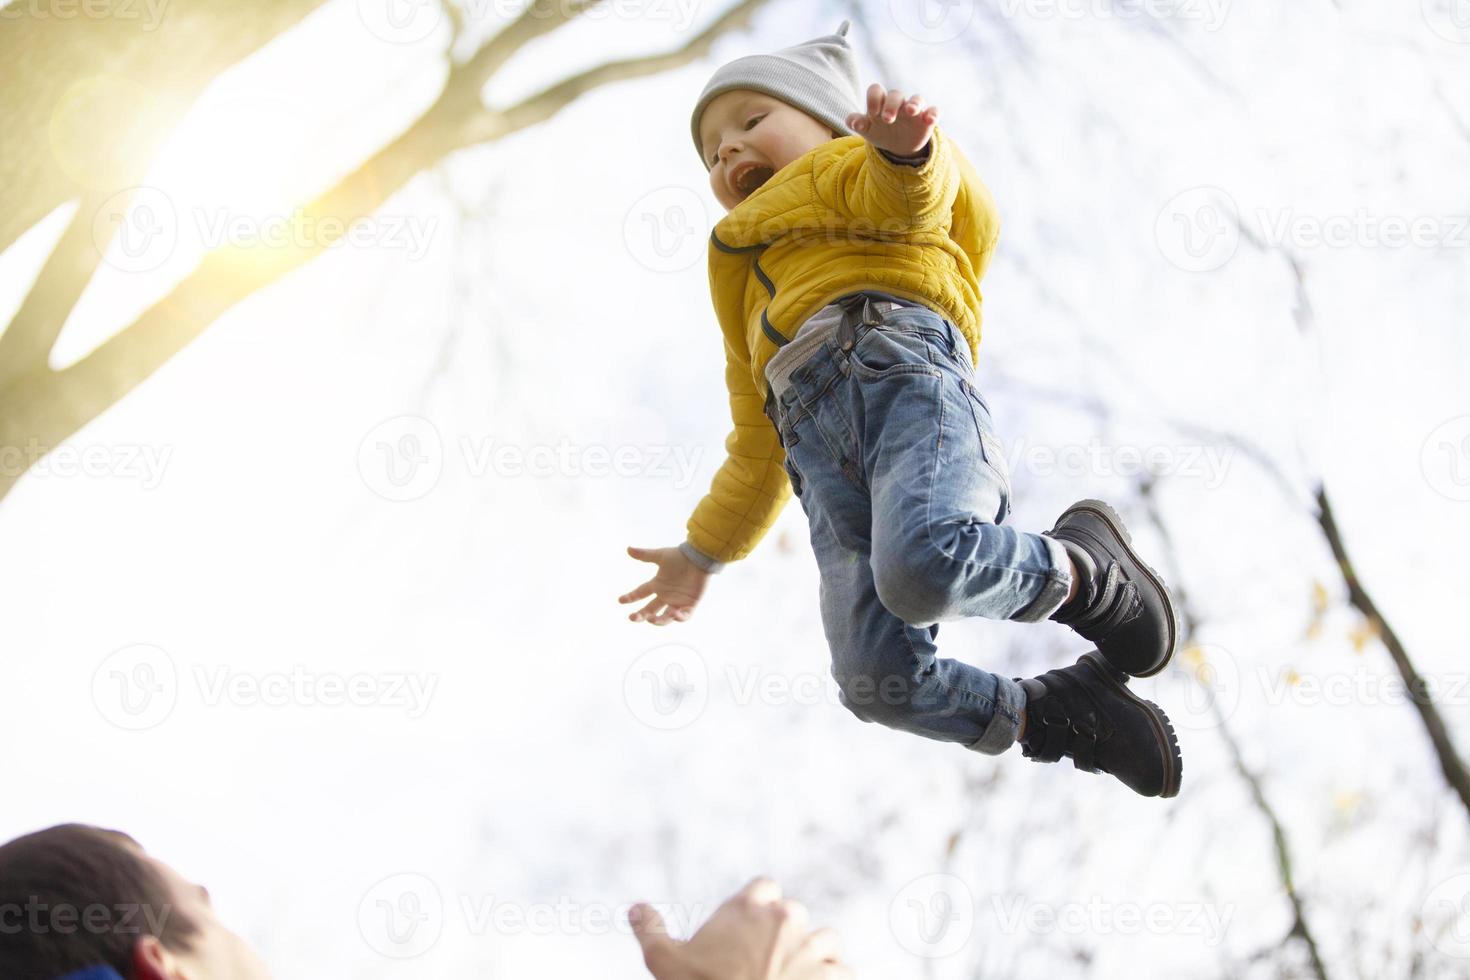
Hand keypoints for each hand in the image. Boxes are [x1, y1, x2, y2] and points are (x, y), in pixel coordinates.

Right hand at [620, 545, 707, 624]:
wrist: (699, 558)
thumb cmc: (681, 556)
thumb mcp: (660, 556)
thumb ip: (644, 555)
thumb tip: (628, 549)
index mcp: (658, 584)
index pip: (641, 593)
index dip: (631, 597)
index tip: (620, 600)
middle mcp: (666, 595)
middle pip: (650, 609)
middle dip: (641, 615)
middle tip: (632, 618)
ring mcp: (677, 601)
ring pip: (665, 617)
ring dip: (658, 621)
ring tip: (651, 619)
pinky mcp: (690, 605)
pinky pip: (684, 616)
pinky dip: (678, 617)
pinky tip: (673, 614)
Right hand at [629, 877, 850, 979]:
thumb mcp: (663, 962)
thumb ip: (650, 929)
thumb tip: (635, 909)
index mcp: (749, 906)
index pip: (765, 887)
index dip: (757, 908)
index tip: (748, 930)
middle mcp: (786, 919)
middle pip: (794, 913)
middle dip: (784, 935)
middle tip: (766, 963)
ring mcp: (813, 948)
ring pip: (825, 940)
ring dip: (815, 955)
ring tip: (796, 976)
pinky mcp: (834, 977)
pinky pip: (844, 972)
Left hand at [845, 82, 937, 156]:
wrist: (897, 146)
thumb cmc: (880, 131)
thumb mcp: (867, 130)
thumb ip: (856, 123)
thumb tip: (853, 123)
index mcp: (881, 103)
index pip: (876, 90)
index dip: (873, 99)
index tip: (873, 113)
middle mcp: (898, 103)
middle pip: (896, 95)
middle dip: (891, 105)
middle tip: (887, 120)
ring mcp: (913, 110)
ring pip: (917, 99)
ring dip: (914, 103)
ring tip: (911, 112)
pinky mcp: (926, 119)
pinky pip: (933, 111)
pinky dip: (933, 114)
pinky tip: (929, 121)